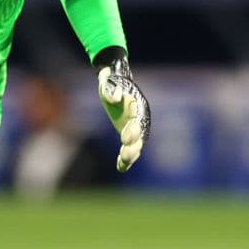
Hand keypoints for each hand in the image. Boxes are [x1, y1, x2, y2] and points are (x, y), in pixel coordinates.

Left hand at [97, 53, 150, 171]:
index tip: (124, 139)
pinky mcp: (128, 134)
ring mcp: (135, 127)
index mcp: (138, 104)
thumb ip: (110, 89)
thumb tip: (115, 98)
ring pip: (137, 144)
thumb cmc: (111, 80)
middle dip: (134, 146)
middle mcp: (139, 118)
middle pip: (140, 135)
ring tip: (123, 163)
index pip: (139, 120)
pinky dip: (125, 159)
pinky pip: (129, 148)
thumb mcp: (108, 81)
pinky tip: (120, 168)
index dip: (133, 130)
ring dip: (131, 155)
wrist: (114, 81)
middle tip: (125, 155)